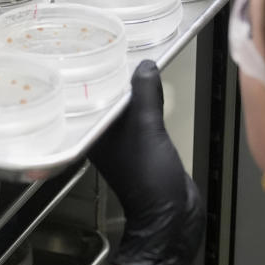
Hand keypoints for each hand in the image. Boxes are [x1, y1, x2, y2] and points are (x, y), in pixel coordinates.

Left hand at [89, 60, 204, 264]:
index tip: (101, 50)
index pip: (91, 96)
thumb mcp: (147, 128)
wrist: (173, 216)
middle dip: (116, 77)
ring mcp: (125, 143)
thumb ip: (145, 94)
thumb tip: (145, 66)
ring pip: (127, 107)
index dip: (96, 73)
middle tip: (121, 49)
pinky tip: (155, 90)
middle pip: (109, 99)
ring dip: (134, 90)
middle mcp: (106, 137)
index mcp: (96, 134)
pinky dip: (149, 103)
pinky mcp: (145, 146)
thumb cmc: (149, 183)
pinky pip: (144, 117)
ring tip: (138, 64)